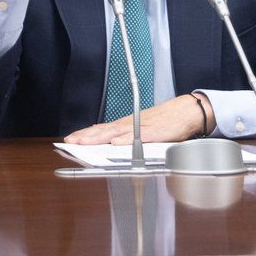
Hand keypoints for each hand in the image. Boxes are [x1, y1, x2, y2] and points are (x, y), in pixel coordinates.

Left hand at [64, 95, 207, 144]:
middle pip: (104, 130)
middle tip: (71, 141)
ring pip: (116, 132)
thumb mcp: (141, 128)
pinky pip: (139, 136)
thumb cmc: (164, 121)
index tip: (70, 139)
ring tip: (85, 142)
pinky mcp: (156, 132)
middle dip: (86, 136)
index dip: (85, 134)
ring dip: (99, 137)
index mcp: (126, 125)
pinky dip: (127, 139)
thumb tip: (109, 143)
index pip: (101, 129)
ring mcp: (142, 127)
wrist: (185, 112)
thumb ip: (126, 135)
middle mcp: (130, 124)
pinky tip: (116, 143)